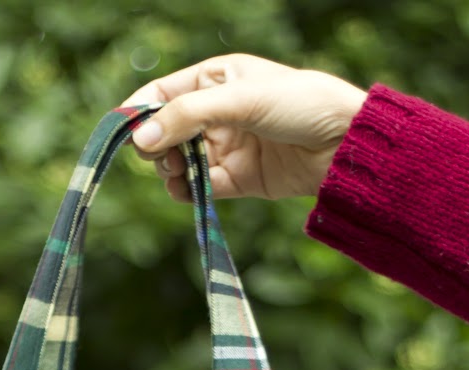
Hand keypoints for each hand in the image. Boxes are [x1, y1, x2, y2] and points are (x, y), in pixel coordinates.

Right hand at [126, 53, 368, 200]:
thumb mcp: (240, 101)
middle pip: (165, 132)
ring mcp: (226, 146)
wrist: (345, 145)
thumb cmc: (300, 104)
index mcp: (215, 78)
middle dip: (156, 147)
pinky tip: (189, 190)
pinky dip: (190, 191)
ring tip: (177, 173)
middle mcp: (216, 112)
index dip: (138, 113)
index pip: (162, 94)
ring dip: (171, 171)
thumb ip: (188, 117)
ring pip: (179, 163)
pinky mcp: (237, 179)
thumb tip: (140, 141)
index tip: (123, 135)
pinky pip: (200, 187)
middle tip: (160, 157)